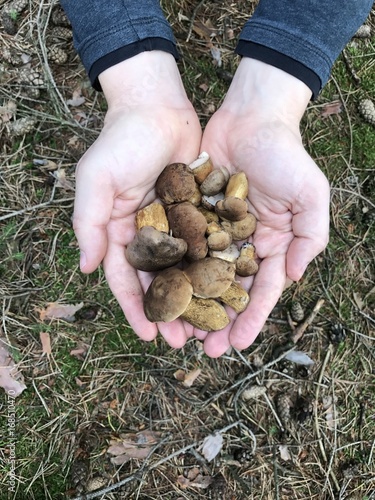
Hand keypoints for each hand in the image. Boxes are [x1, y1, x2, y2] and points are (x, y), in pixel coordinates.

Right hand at [73, 51, 201, 347]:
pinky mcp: (199, 213)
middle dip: (170, 313)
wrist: (158, 107)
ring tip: (208, 327)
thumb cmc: (122, 142)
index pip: (126, 280)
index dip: (136, 309)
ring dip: (196, 299)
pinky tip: (228, 290)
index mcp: (120, 232)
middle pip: (160, 283)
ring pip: (187, 271)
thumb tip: (84, 268)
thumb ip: (89, 224)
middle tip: (182, 342)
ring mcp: (175, 225)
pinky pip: (208, 246)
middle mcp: (148, 235)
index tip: (150, 335)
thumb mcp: (96, 181)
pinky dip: (215, 268)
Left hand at [199, 58, 329, 356]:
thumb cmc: (286, 155)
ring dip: (192, 304)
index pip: (262, 290)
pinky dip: (174, 269)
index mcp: (271, 245)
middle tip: (204, 348)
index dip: (251, 318)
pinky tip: (162, 290)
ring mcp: (216, 231)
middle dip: (219, 320)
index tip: (237, 344)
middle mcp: (242, 244)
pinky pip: (182, 246)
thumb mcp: (311, 194)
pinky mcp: (193, 216)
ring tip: (180, 330)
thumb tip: (294, 277)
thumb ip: (309, 236)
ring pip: (201, 276)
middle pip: (229, 291)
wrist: (251, 117)